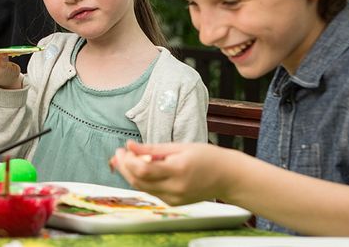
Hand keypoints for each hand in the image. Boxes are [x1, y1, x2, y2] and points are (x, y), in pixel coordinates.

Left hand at [110, 140, 239, 204]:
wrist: (228, 177)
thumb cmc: (207, 158)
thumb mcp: (180, 147)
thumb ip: (152, 149)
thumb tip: (130, 146)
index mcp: (178, 170)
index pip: (143, 169)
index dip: (127, 160)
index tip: (122, 149)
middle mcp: (175, 188)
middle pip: (138, 181)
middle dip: (124, 167)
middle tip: (119, 154)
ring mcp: (174, 198)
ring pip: (142, 188)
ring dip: (130, 174)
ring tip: (127, 159)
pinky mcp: (173, 203)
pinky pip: (151, 192)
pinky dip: (143, 181)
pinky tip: (142, 169)